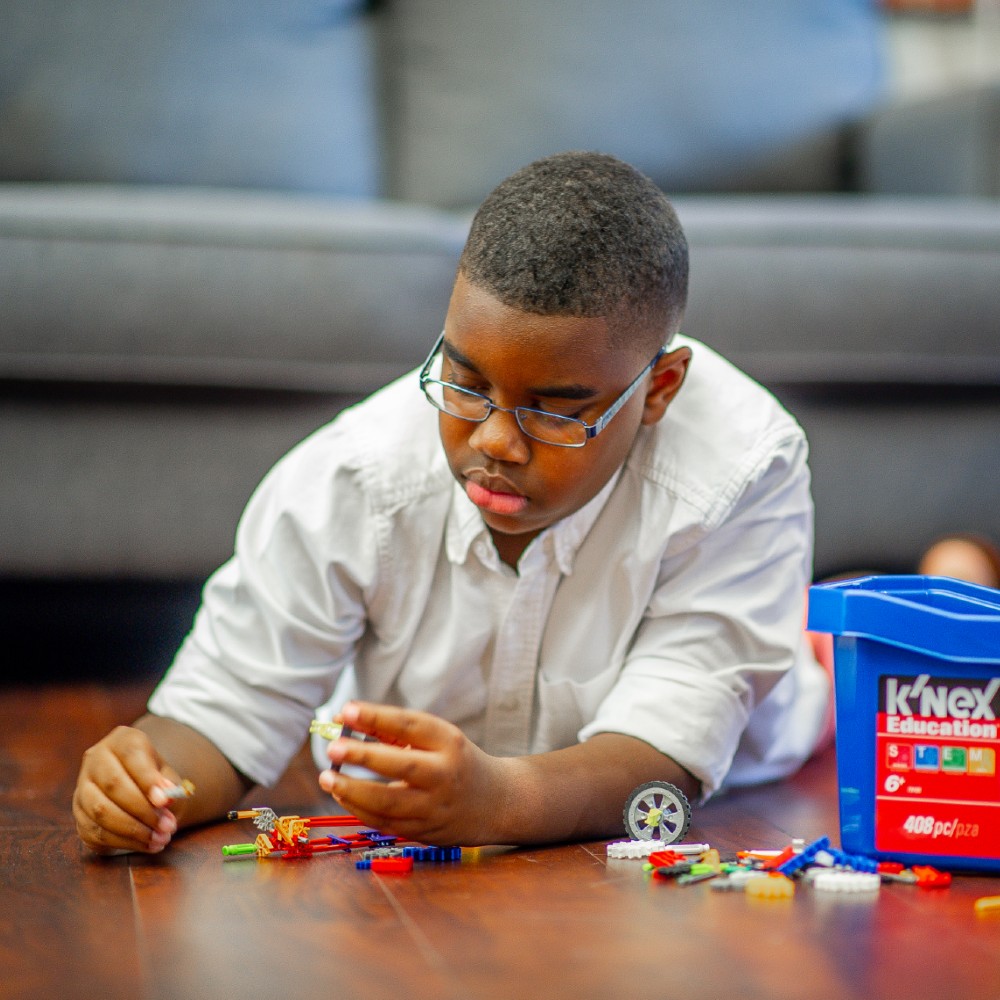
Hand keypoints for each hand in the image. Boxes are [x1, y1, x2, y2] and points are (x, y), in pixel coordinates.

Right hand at [73, 725, 186, 854]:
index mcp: (121, 740)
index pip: (131, 754)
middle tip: (168, 827)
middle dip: (143, 810)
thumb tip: (167, 799)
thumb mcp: (168, 774)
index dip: (148, 778)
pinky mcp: (79, 815)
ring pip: (101, 811)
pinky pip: (96, 832)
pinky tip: (146, 844)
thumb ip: (169, 784)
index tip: (165, 801)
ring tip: (160, 839)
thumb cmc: (155, 777)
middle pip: (114, 784)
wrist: (137, 787)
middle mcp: (95, 760)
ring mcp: (82, 787)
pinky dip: (124, 842)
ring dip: (133, 830)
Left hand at [317, 702, 508, 845]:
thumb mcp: (435, 737)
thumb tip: (346, 717)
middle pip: (402, 766)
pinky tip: (342, 795)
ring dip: (352, 791)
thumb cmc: (456, 761)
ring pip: (389, 803)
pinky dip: (359, 809)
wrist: (495, 803)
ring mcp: (435, 807)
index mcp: (449, 742)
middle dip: (363, 757)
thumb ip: (392, 729)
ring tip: (327, 777)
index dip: (376, 716)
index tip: (346, 710)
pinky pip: (385, 823)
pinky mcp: (425, 832)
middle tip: (333, 748)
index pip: (409, 726)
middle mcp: (445, 775)